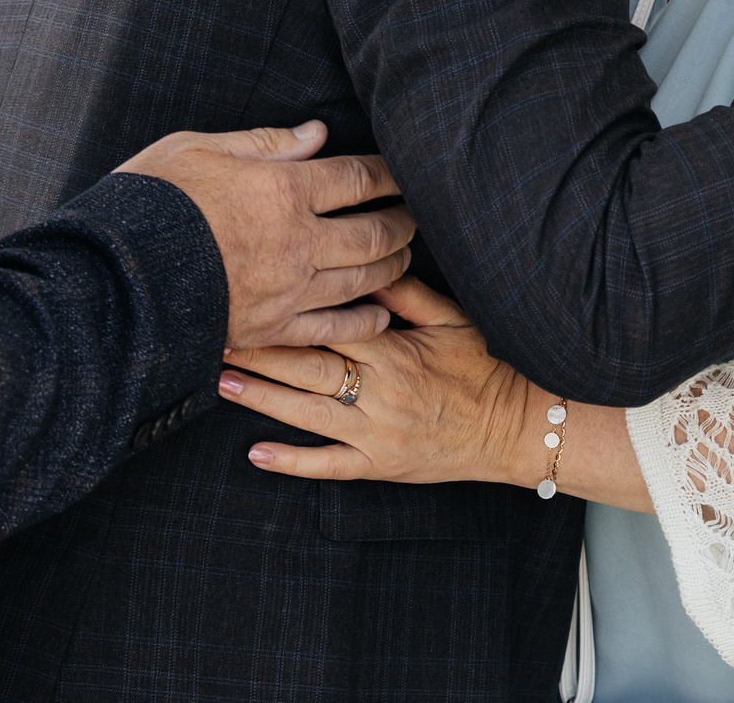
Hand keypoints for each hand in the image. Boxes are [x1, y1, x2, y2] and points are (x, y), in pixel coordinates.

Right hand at [114, 120, 413, 350]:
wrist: (110, 279)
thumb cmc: (149, 203)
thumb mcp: (197, 149)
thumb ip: (264, 143)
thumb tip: (315, 135)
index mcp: (283, 190)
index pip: (359, 179)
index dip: (389, 174)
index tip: (401, 172)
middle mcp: (297, 243)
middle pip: (375, 233)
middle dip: (402, 222)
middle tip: (414, 215)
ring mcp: (288, 290)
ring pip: (363, 280)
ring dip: (392, 266)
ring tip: (402, 254)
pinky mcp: (271, 329)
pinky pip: (334, 329)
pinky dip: (365, 321)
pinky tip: (381, 314)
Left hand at [218, 276, 537, 484]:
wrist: (515, 426)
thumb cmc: (486, 368)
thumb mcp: (453, 320)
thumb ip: (407, 295)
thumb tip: (368, 266)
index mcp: (393, 352)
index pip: (328, 328)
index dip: (287, 315)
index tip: (252, 299)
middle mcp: (378, 393)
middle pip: (306, 369)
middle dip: (260, 352)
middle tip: (217, 335)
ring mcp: (375, 434)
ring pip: (307, 415)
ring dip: (262, 398)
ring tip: (222, 382)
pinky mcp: (379, 466)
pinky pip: (328, 467)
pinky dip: (290, 461)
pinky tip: (255, 453)